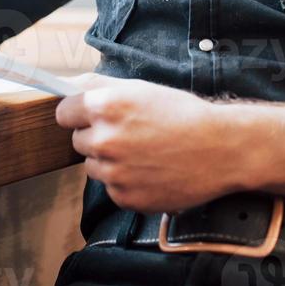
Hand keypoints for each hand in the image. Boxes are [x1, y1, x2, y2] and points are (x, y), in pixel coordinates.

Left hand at [54, 72, 241, 212]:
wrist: (220, 149)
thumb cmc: (183, 114)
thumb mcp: (140, 88)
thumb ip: (98, 86)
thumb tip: (66, 87)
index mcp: (106, 107)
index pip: (64, 113)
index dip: (78, 113)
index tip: (90, 116)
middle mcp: (105, 140)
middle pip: (78, 141)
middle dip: (97, 137)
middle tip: (130, 134)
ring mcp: (114, 173)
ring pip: (94, 167)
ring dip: (110, 162)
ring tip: (144, 153)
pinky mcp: (125, 198)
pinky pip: (113, 189)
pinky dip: (126, 183)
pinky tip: (150, 171)